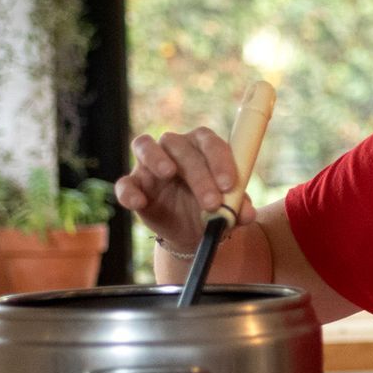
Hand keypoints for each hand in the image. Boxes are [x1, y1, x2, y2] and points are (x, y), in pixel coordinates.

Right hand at [113, 128, 256, 252]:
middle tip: (212, 203)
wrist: (190, 231)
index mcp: (201, 147)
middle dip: (199, 175)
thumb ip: (238, 208)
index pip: (209, 141)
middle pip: (181, 147)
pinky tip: (139, 202)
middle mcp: (174, 148)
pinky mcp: (134, 184)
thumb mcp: (228, 211)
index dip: (220, 160)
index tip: (230, 185)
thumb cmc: (212, 209)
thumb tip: (247, 214)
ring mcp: (149, 164)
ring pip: (145, 145)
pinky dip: (129, 190)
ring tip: (168, 173)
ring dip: (156, 157)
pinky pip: (125, 182)